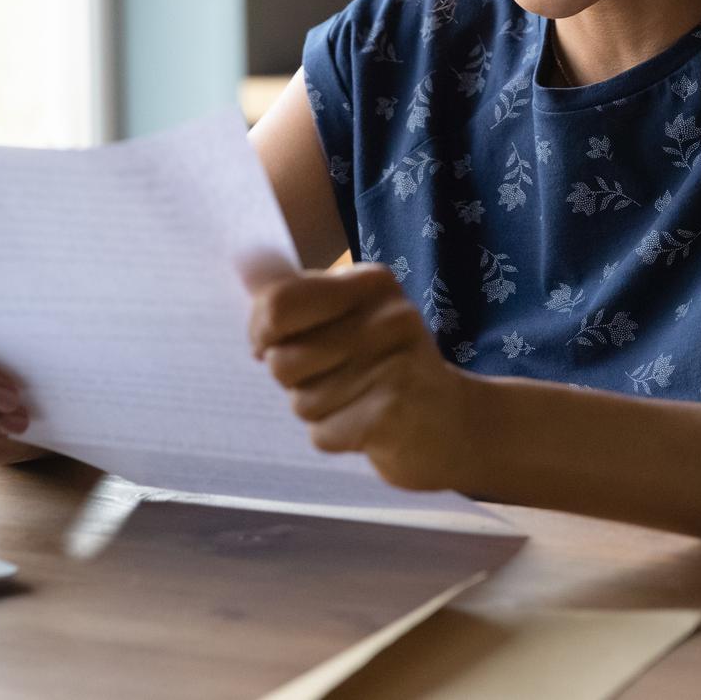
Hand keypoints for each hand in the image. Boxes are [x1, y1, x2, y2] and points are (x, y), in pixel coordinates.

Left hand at [245, 260, 476, 493]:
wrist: (456, 424)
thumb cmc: (385, 369)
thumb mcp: (347, 320)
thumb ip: (296, 299)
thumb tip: (243, 263)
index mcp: (370, 283)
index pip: (278, 302)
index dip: (262, 333)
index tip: (272, 345)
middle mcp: (387, 315)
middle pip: (283, 360)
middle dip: (295, 381)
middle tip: (336, 378)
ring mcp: (394, 363)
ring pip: (302, 402)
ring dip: (321, 412)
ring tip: (359, 401)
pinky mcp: (394, 412)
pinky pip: (324, 433)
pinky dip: (339, 437)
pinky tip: (371, 427)